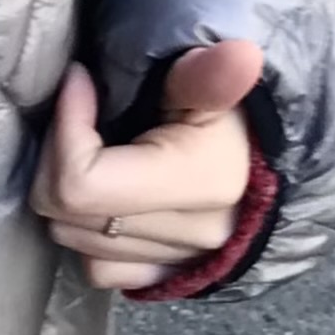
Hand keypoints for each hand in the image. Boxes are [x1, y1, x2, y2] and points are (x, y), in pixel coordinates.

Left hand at [30, 40, 262, 291]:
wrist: (276, 160)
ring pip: (72, 240)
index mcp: (199, 184)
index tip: (80, 82)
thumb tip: (240, 56)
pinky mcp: (171, 278)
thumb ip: (208, 74)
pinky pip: (98, 269)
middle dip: (59, 154)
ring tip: (92, 146)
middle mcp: (191, 235)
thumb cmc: (239, 111)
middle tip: (81, 110)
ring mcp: (180, 263)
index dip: (65, 129)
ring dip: (68, 192)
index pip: (80, 184)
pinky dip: (88, 234)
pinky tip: (104, 194)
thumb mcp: (216, 81)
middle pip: (65, 212)